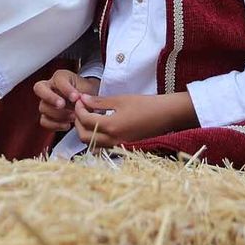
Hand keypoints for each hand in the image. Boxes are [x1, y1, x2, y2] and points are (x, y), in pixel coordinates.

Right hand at [36, 68, 98, 130]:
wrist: (87, 102)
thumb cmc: (86, 92)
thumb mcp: (88, 88)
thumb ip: (84, 92)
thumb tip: (79, 99)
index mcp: (60, 77)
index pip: (58, 79)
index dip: (66, 89)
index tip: (76, 97)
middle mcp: (49, 87)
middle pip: (39, 88)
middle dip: (51, 98)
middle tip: (62, 105)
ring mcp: (45, 101)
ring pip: (43, 107)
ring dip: (58, 114)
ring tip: (73, 117)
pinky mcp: (46, 115)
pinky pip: (44, 121)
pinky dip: (55, 125)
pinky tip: (67, 124)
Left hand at [72, 91, 196, 148]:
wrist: (167, 115)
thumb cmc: (146, 105)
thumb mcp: (121, 100)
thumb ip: (100, 101)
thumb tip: (83, 99)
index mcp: (111, 126)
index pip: (85, 120)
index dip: (79, 109)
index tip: (80, 99)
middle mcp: (112, 139)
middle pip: (84, 137)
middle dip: (78, 122)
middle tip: (81, 108)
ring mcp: (117, 145)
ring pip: (92, 144)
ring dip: (85, 131)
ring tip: (88, 116)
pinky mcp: (122, 146)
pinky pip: (102, 146)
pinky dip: (95, 137)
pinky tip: (99, 124)